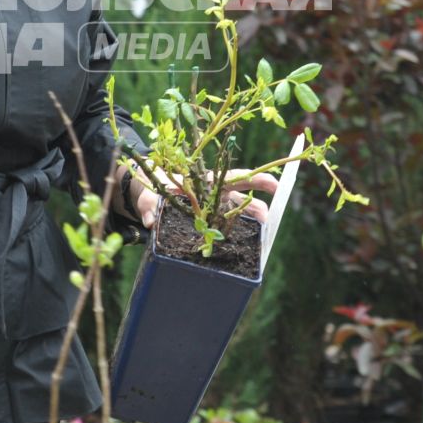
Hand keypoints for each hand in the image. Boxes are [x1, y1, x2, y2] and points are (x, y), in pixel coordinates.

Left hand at [127, 166, 275, 230]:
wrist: (147, 190)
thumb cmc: (153, 183)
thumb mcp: (150, 190)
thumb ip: (150, 203)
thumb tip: (149, 221)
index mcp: (207, 180)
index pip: (236, 177)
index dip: (257, 180)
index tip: (275, 185)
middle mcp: (215, 194)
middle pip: (243, 198)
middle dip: (259, 208)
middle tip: (268, 220)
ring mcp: (212, 209)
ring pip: (237, 215)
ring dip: (250, 223)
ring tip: (260, 235)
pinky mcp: (206, 222)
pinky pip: (223, 229)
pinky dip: (233, 236)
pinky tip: (243, 244)